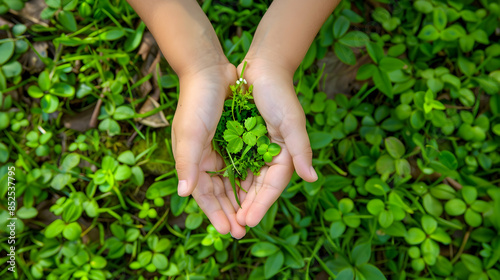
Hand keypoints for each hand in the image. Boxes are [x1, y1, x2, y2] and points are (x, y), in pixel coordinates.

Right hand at [172, 63, 246, 237]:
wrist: (209, 70)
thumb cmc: (197, 102)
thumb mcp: (190, 133)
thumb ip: (187, 163)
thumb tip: (184, 194)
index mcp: (191, 160)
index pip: (203, 195)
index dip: (215, 213)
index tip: (228, 231)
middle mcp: (203, 159)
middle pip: (218, 192)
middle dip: (229, 212)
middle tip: (243, 232)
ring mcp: (218, 150)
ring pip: (230, 182)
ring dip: (239, 200)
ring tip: (250, 218)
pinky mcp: (231, 140)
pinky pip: (240, 165)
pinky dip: (246, 179)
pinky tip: (256, 190)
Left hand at [235, 59, 317, 226]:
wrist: (262, 68)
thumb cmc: (278, 93)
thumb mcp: (291, 122)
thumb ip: (301, 150)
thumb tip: (312, 179)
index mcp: (286, 155)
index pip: (272, 187)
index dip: (260, 206)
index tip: (246, 222)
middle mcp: (272, 156)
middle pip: (258, 189)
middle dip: (247, 209)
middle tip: (233, 228)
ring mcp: (257, 150)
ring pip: (246, 181)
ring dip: (236, 200)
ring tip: (225, 218)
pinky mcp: (244, 142)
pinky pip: (236, 166)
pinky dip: (229, 180)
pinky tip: (219, 193)